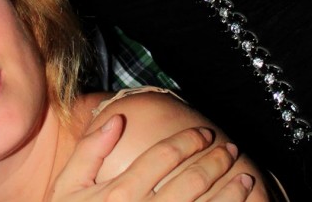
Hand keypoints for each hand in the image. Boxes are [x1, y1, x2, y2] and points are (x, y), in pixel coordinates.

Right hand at [49, 117, 260, 201]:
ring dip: (231, 192)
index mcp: (118, 193)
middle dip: (217, 161)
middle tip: (231, 148)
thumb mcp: (66, 188)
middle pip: (192, 180)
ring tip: (245, 177)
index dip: (189, 140)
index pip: (164, 155)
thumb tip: (117, 118)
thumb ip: (89, 151)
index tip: (205, 132)